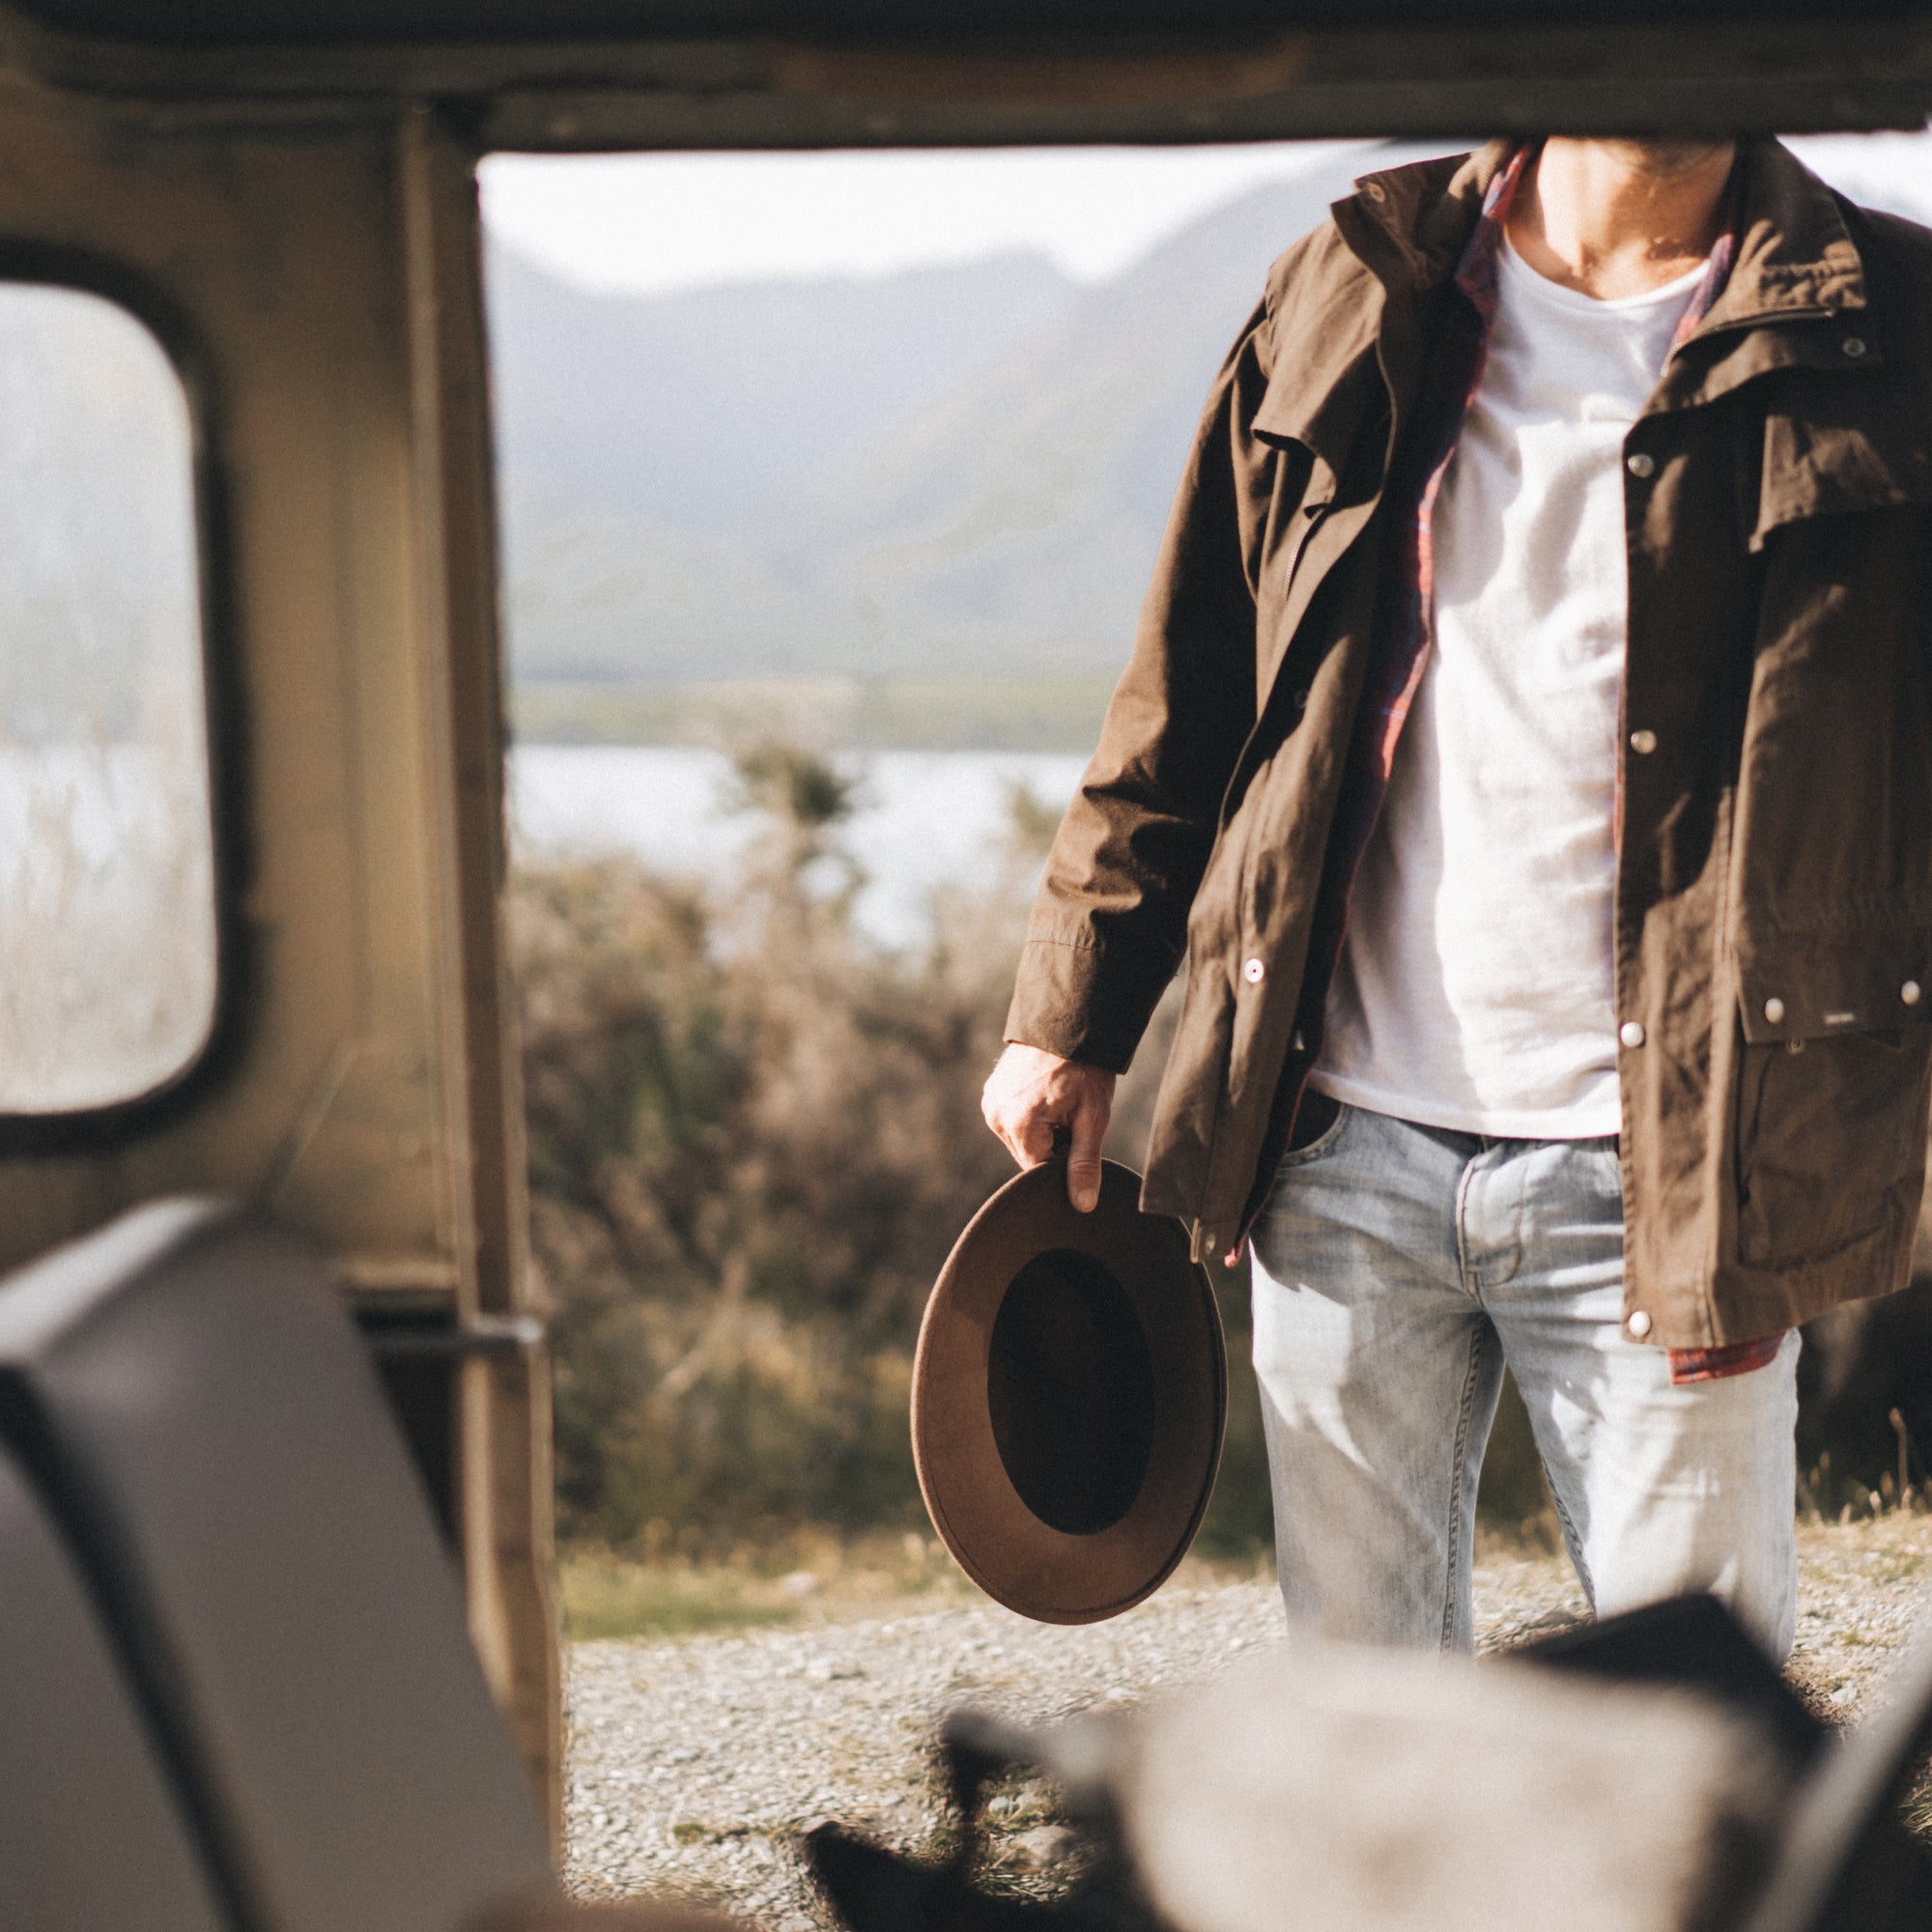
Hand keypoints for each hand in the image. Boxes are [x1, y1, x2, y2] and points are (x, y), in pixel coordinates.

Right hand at [981, 1043, 1115, 1212]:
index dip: (1064, 1161)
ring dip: (1041, 1132)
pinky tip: (1046, 1094)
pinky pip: (1012, 1121)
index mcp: (1020, 1125)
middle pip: (1029, 1155)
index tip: (1080, 1135)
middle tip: (1073, 1115)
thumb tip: (1082, 1206)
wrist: (1068, 1024)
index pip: (1040, 1171)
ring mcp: (990, 1103)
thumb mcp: (1092, 1118)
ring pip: (1021, 1140)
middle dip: (1053, 1146)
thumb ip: (1084, 1164)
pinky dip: (1030, 1117)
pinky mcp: (991, 1093)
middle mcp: (997, 1117)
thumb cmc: (1085, 1069)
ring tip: (1060, 1101)